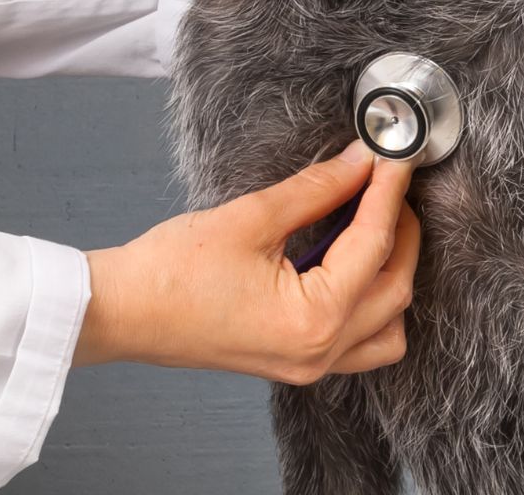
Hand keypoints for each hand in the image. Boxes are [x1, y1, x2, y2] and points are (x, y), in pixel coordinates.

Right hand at [74, 141, 418, 382]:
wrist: (121, 311)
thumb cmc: (171, 273)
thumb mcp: (254, 216)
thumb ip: (318, 188)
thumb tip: (360, 162)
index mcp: (312, 320)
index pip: (375, 243)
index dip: (389, 192)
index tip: (397, 158)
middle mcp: (318, 352)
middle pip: (396, 287)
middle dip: (402, 229)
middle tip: (388, 182)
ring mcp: (308, 364)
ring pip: (388, 325)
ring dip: (394, 272)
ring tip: (374, 221)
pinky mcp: (295, 360)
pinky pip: (360, 340)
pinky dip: (370, 299)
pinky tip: (352, 256)